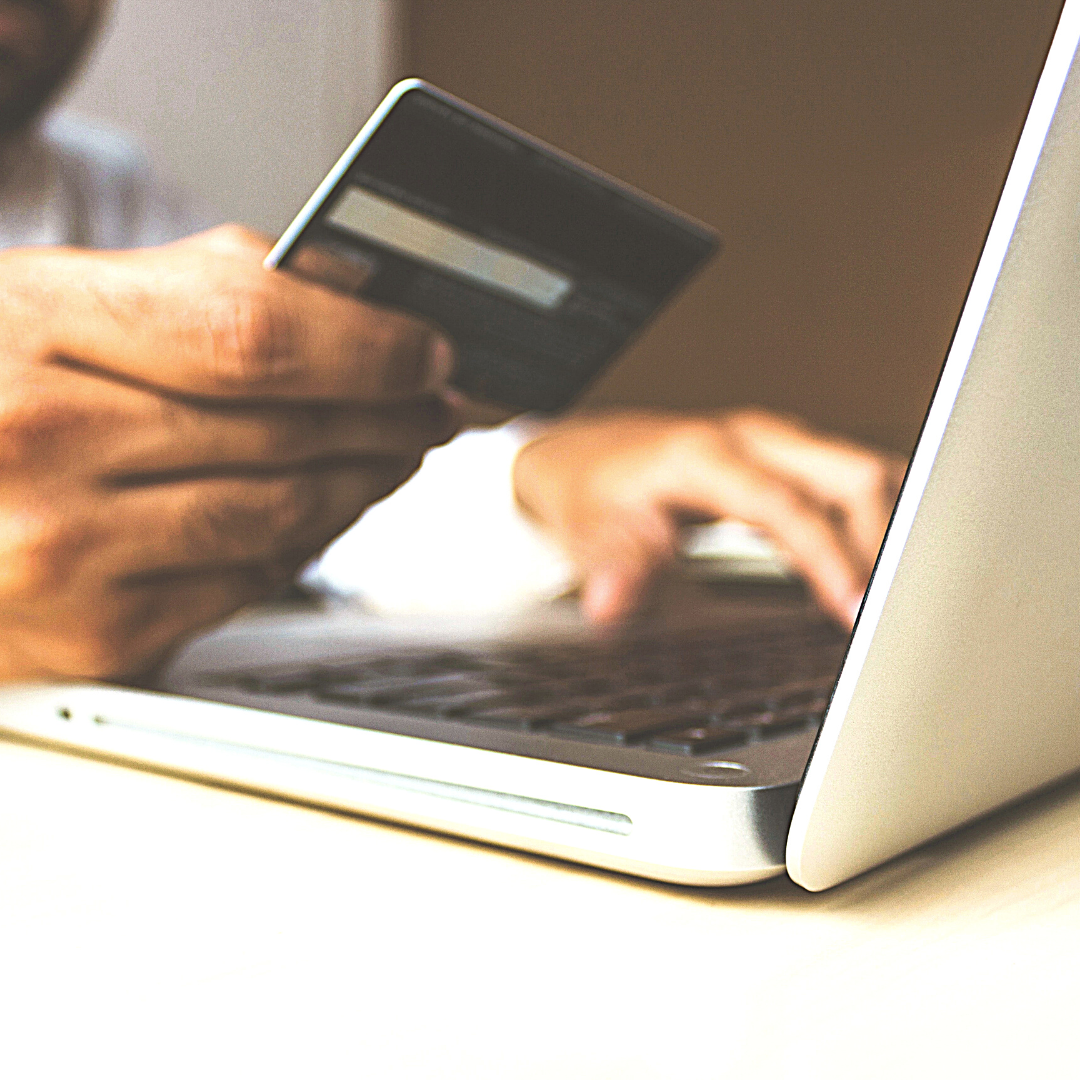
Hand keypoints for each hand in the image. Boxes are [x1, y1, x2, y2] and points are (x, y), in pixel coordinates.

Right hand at [0, 226, 456, 680]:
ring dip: (365, 480)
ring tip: (393, 448)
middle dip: (391, 415)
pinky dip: (305, 543)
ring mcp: (65, 553)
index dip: (368, 345)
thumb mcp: (50, 302)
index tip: (426, 350)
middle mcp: (38, 443)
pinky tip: (321, 509)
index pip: (251, 332)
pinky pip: (249, 583)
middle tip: (432, 403)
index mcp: (30, 329)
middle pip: (285, 431)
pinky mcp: (97, 635)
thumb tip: (354, 296)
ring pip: (284, 515)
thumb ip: (203, 288)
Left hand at [513, 409, 905, 625]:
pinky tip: (879, 573)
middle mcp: (753, 438)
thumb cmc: (591, 488)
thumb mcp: (588, 529)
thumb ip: (612, 564)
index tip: (856, 609)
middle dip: (888, 542)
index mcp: (707, 453)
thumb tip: (611, 604)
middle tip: (899, 614)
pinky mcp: (788, 462)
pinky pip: (852, 487)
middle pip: (853, 474)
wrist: (585, 453)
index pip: (787, 505)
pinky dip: (876, 526)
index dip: (828, 557)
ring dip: (892, 532)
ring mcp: (776, 446)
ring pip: (865, 474)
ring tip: (904, 600)